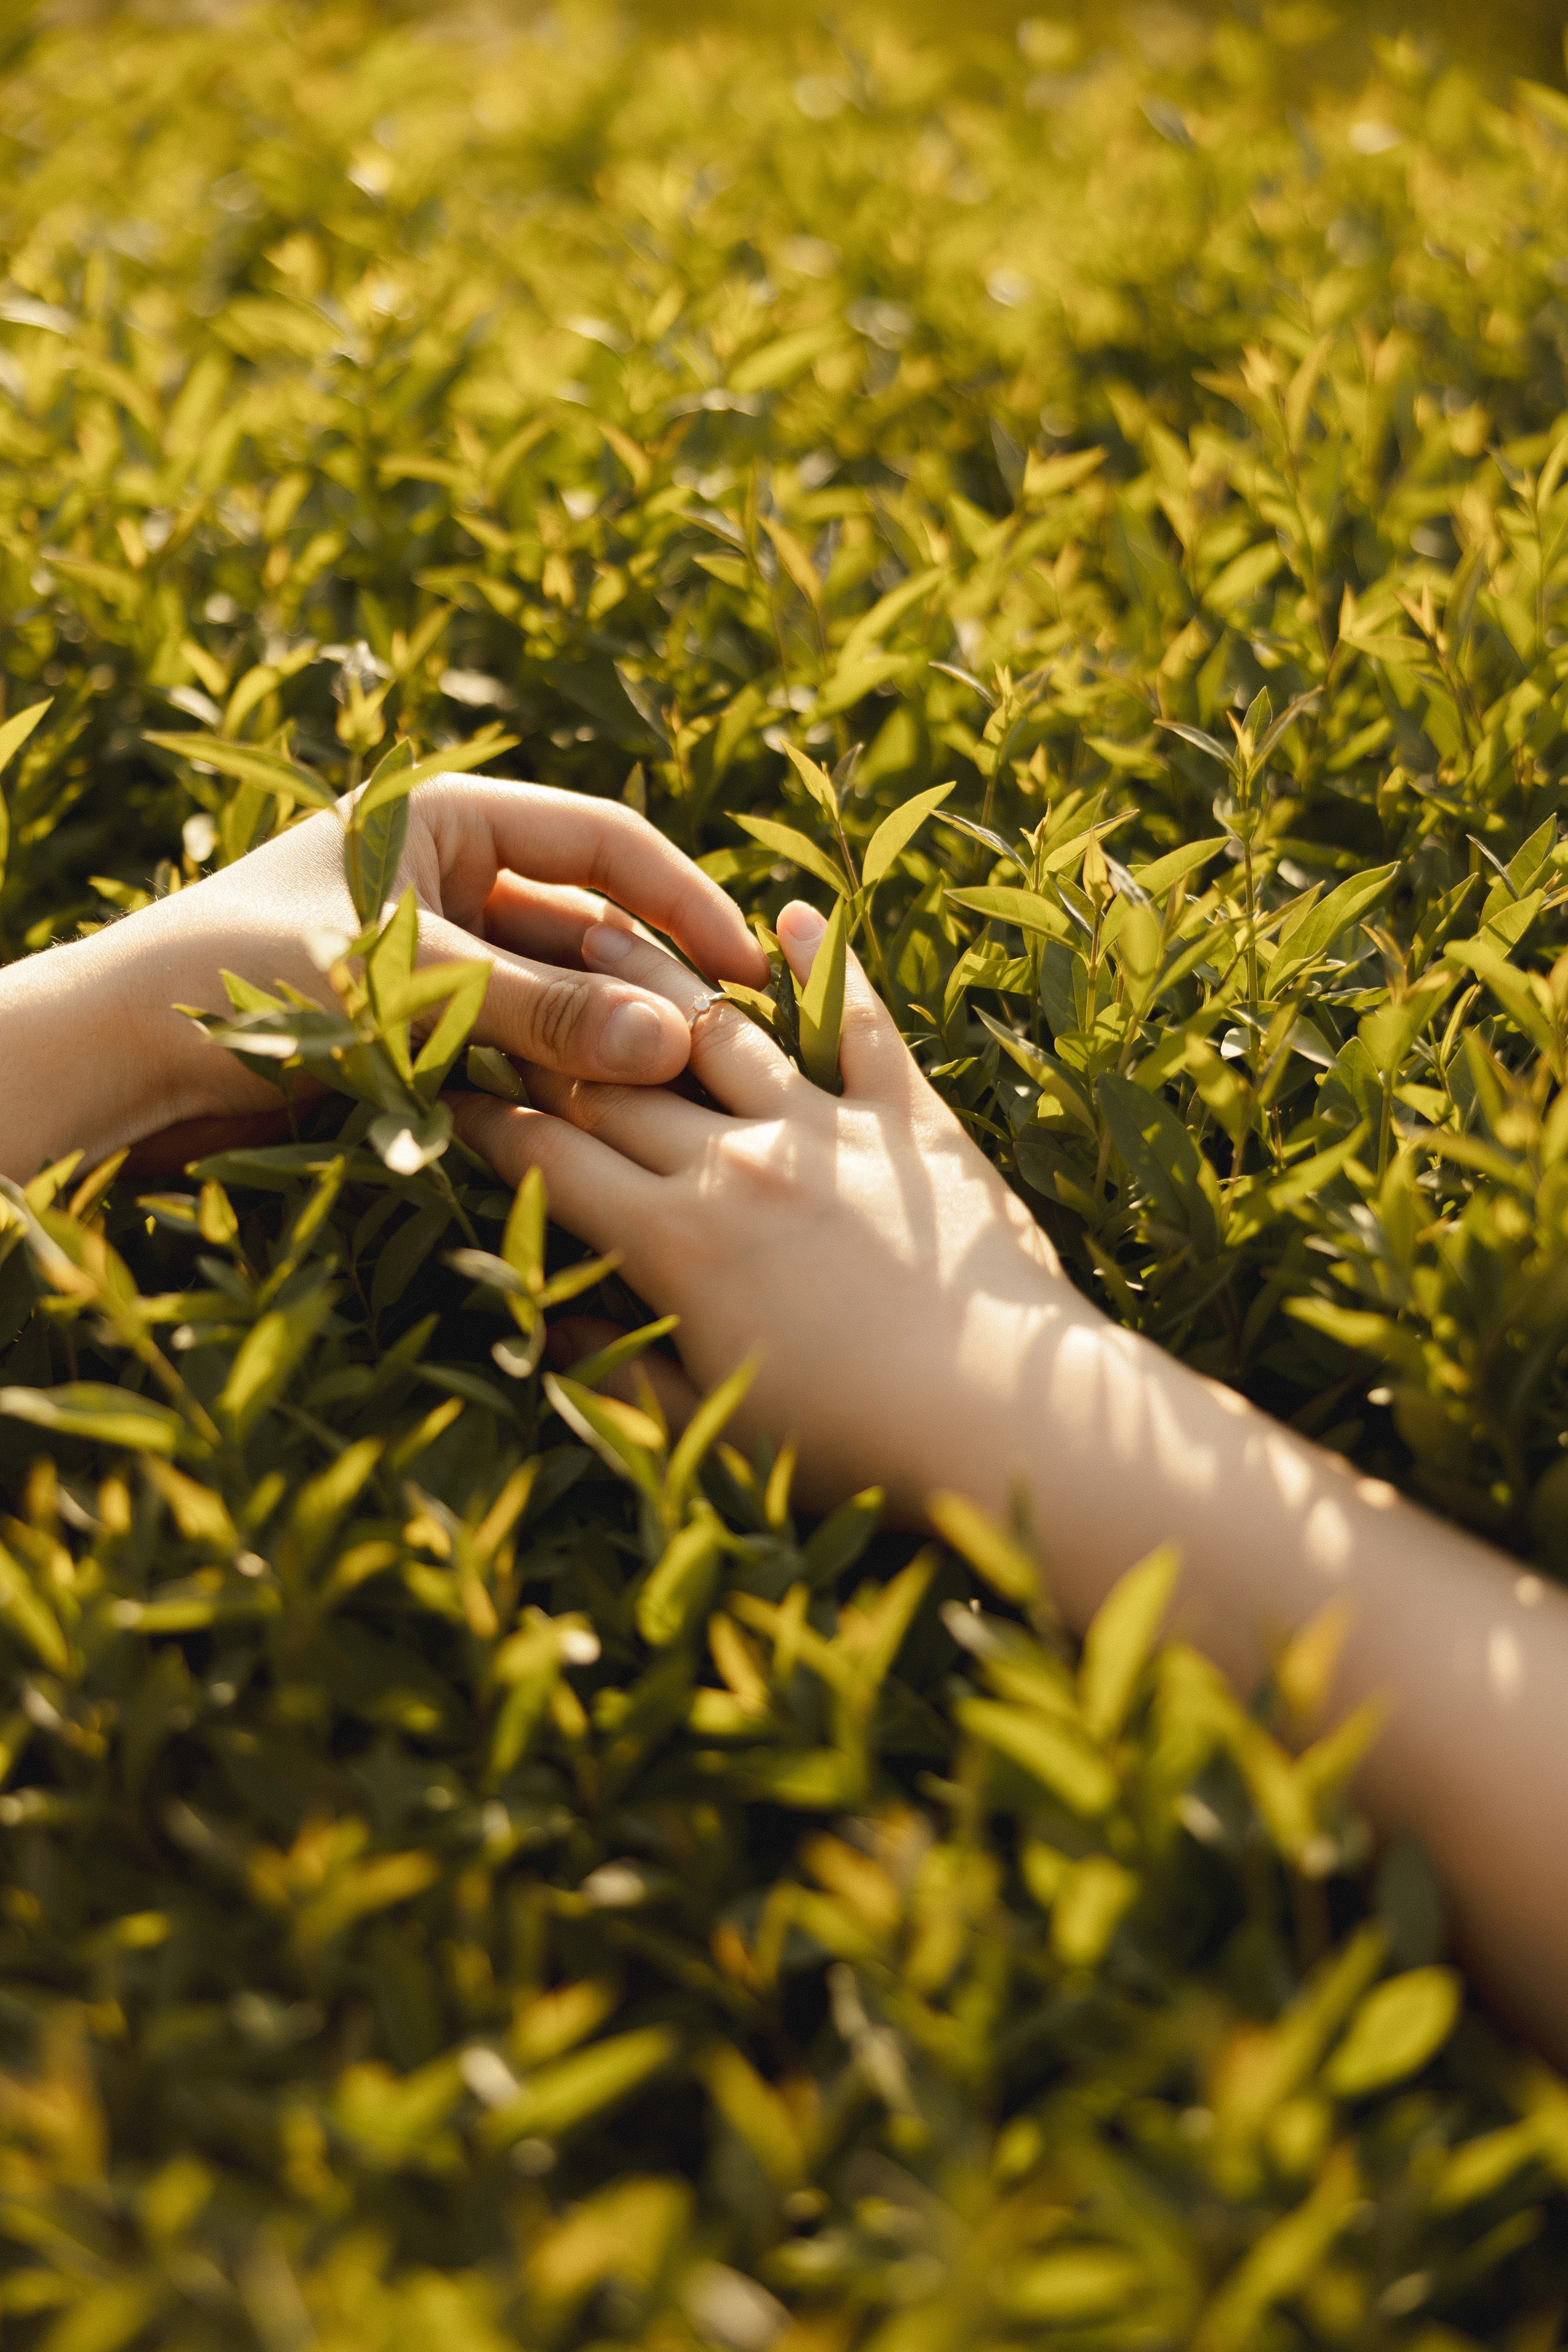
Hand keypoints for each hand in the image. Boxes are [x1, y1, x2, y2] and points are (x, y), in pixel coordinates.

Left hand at [1, 775, 767, 1181]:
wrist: (117, 1062)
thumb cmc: (239, 980)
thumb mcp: (399, 983)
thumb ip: (537, 1010)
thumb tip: (675, 1041)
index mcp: (445, 819)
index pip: (603, 840)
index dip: (683, 899)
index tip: (749, 968)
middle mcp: (449, 881)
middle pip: (589, 922)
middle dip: (653, 984)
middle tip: (724, 1052)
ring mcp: (438, 960)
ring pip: (560, 996)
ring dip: (609, 1044)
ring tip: (673, 1099)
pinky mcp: (421, 1032)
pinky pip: (518, 1048)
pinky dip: (558, 1081)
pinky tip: (602, 1124)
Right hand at [453, 900, 1063, 1514]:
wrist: (1003, 1419)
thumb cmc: (848, 1444)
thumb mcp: (708, 1426)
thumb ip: (615, 1373)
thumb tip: (544, 1328)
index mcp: (673, 1242)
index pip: (549, 1159)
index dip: (485, 1122)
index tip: (442, 1089)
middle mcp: (735, 1163)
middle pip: (615, 1077)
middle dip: (545, 1033)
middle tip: (499, 988)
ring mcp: (825, 1131)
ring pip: (718, 1028)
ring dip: (654, 976)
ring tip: (601, 926)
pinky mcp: (909, 1124)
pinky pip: (862, 1027)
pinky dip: (827, 968)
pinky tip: (794, 916)